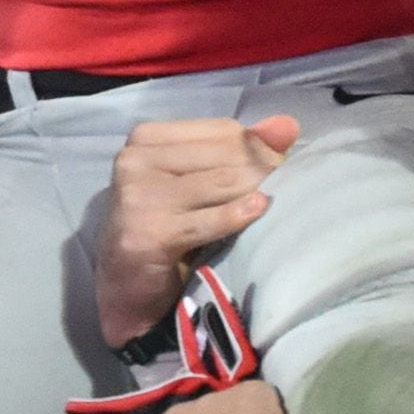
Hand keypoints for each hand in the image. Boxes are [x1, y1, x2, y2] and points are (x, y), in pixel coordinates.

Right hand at [97, 116, 298, 346]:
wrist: (125, 287)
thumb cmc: (165, 228)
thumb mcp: (196, 181)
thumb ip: (239, 150)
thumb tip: (288, 125)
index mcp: (145, 137)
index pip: (222, 130)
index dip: (256, 148)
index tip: (276, 167)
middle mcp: (136, 159)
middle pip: (225, 154)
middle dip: (261, 170)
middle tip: (285, 187)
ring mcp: (140, 196)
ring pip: (223, 183)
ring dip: (254, 192)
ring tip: (273, 203)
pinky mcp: (151, 232)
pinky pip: (212, 219)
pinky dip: (240, 215)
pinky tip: (257, 211)